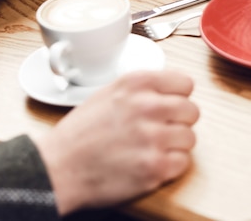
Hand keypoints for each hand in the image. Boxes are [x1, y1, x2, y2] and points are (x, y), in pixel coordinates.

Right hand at [34, 70, 199, 214]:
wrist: (58, 168)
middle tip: (160, 131)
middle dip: (179, 122)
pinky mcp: (155, 167)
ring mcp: (153, 138)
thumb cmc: (80, 134)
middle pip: (192, 111)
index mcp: (136, 84)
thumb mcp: (108, 93)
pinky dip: (170, 166)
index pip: (186, 83)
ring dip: (175, 146)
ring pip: (190, 138)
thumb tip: (172, 92)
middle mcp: (147, 106)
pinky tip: (150, 164)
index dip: (179, 97)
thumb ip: (143, 89)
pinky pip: (183, 162)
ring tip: (151, 149)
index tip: (170, 106)